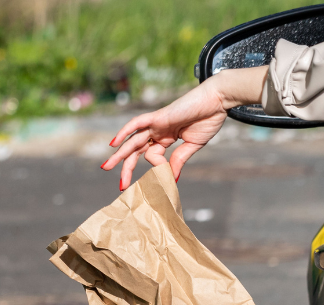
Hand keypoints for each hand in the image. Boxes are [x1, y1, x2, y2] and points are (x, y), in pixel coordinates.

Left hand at [102, 66, 266, 189]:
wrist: (217, 101)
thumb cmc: (208, 119)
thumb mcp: (192, 146)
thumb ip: (180, 160)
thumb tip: (172, 178)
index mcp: (165, 138)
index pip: (152, 156)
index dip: (159, 169)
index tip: (169, 176)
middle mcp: (157, 131)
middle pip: (136, 150)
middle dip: (126, 167)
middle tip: (120, 185)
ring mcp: (156, 123)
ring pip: (133, 141)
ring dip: (119, 155)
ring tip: (106, 167)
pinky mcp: (158, 116)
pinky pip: (136, 123)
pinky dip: (124, 131)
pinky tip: (113, 144)